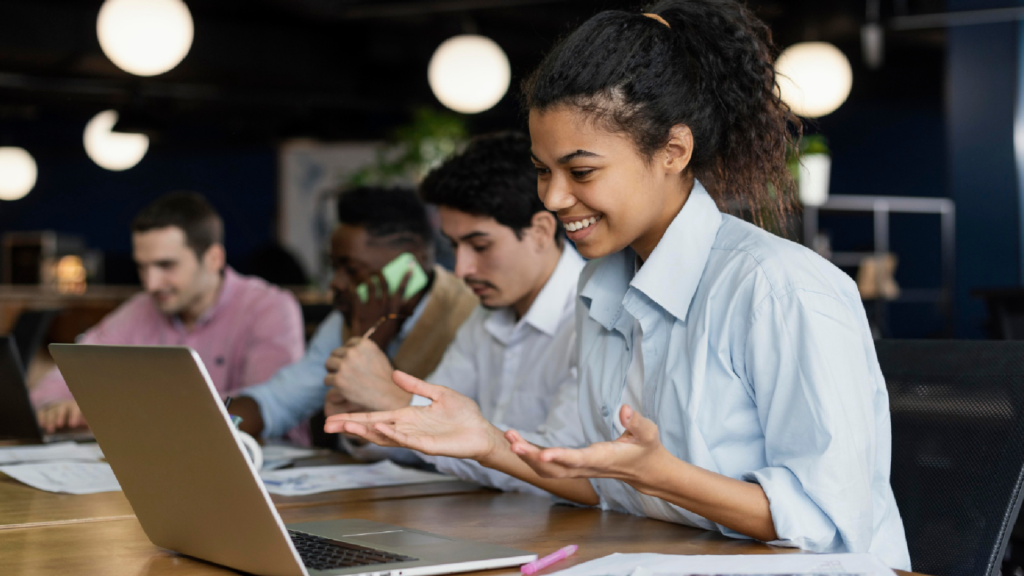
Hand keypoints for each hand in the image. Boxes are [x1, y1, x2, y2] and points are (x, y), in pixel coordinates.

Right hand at [36, 400, 87, 433]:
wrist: (66, 411)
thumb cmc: (78, 418)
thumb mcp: (85, 419)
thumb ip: (88, 422)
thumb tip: (91, 428)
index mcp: (75, 406)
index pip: (75, 409)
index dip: (74, 416)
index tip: (73, 425)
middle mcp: (64, 405)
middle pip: (61, 409)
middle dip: (60, 416)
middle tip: (59, 426)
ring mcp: (53, 407)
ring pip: (51, 411)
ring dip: (50, 420)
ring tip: (50, 430)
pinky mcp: (44, 411)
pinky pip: (41, 413)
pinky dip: (41, 418)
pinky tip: (41, 426)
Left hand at [323, 337, 410, 411]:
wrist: (387, 395)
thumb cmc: (385, 378)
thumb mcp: (378, 356)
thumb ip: (364, 350)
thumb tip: (349, 347)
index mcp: (364, 344)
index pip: (349, 343)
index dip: (348, 353)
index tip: (351, 361)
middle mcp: (353, 352)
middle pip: (335, 352)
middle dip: (338, 361)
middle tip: (342, 371)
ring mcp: (345, 366)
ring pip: (328, 364)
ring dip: (332, 371)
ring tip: (339, 378)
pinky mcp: (339, 379)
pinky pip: (327, 379)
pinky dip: (332, 384)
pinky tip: (339, 387)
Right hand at [324, 370, 504, 460]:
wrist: (481, 430)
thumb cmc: (463, 414)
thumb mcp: (438, 393)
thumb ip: (416, 385)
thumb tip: (395, 373)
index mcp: (407, 416)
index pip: (374, 417)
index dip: (354, 417)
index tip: (332, 416)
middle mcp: (406, 429)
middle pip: (372, 428)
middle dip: (350, 426)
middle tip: (326, 425)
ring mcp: (415, 438)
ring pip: (384, 436)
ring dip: (365, 431)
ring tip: (345, 425)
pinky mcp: (427, 446)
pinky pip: (406, 440)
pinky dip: (391, 434)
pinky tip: (379, 427)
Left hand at [347, 268, 413, 349]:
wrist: (369, 346)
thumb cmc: (384, 334)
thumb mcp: (397, 322)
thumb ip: (403, 309)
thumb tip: (409, 295)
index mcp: (394, 309)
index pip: (402, 289)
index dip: (406, 277)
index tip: (409, 268)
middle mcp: (383, 306)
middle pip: (383, 283)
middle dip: (381, 274)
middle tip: (378, 270)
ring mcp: (370, 308)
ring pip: (370, 285)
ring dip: (368, 277)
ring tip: (366, 275)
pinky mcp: (359, 311)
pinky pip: (356, 294)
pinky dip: (354, 287)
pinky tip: (354, 284)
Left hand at [506, 405, 667, 487]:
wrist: (645, 471)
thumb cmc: (646, 449)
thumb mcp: (648, 433)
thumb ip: (636, 422)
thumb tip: (624, 408)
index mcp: (603, 458)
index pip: (579, 460)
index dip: (561, 458)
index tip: (543, 455)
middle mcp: (587, 468)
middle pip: (555, 468)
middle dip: (532, 457)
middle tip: (512, 441)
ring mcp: (579, 470)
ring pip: (547, 470)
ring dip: (527, 456)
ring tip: (509, 437)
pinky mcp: (574, 467)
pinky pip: (548, 466)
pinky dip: (531, 456)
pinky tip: (517, 442)